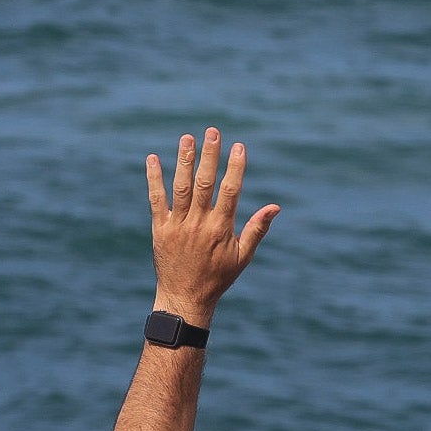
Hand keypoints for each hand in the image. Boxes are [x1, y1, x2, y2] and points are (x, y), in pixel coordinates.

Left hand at [146, 128, 278, 326]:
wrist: (184, 299)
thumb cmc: (218, 278)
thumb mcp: (243, 256)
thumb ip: (257, 229)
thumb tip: (276, 207)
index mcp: (221, 229)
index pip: (230, 191)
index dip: (235, 167)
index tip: (239, 146)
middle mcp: (198, 224)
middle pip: (204, 183)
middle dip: (209, 156)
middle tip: (212, 132)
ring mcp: (177, 225)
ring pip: (181, 187)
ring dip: (184, 161)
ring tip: (187, 138)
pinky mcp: (160, 229)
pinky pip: (156, 200)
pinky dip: (154, 179)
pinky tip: (154, 159)